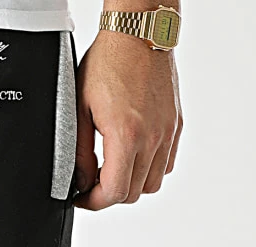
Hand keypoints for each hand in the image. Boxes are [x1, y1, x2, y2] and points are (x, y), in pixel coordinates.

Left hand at [73, 32, 182, 210]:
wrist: (138, 33)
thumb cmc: (108, 63)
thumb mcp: (80, 110)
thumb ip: (80, 153)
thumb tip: (81, 182)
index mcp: (127, 135)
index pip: (114, 192)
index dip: (93, 202)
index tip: (82, 197)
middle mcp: (153, 137)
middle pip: (132, 193)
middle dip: (108, 195)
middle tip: (91, 184)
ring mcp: (167, 132)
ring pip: (151, 184)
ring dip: (130, 184)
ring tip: (112, 171)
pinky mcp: (175, 125)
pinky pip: (165, 164)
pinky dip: (149, 170)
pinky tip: (132, 157)